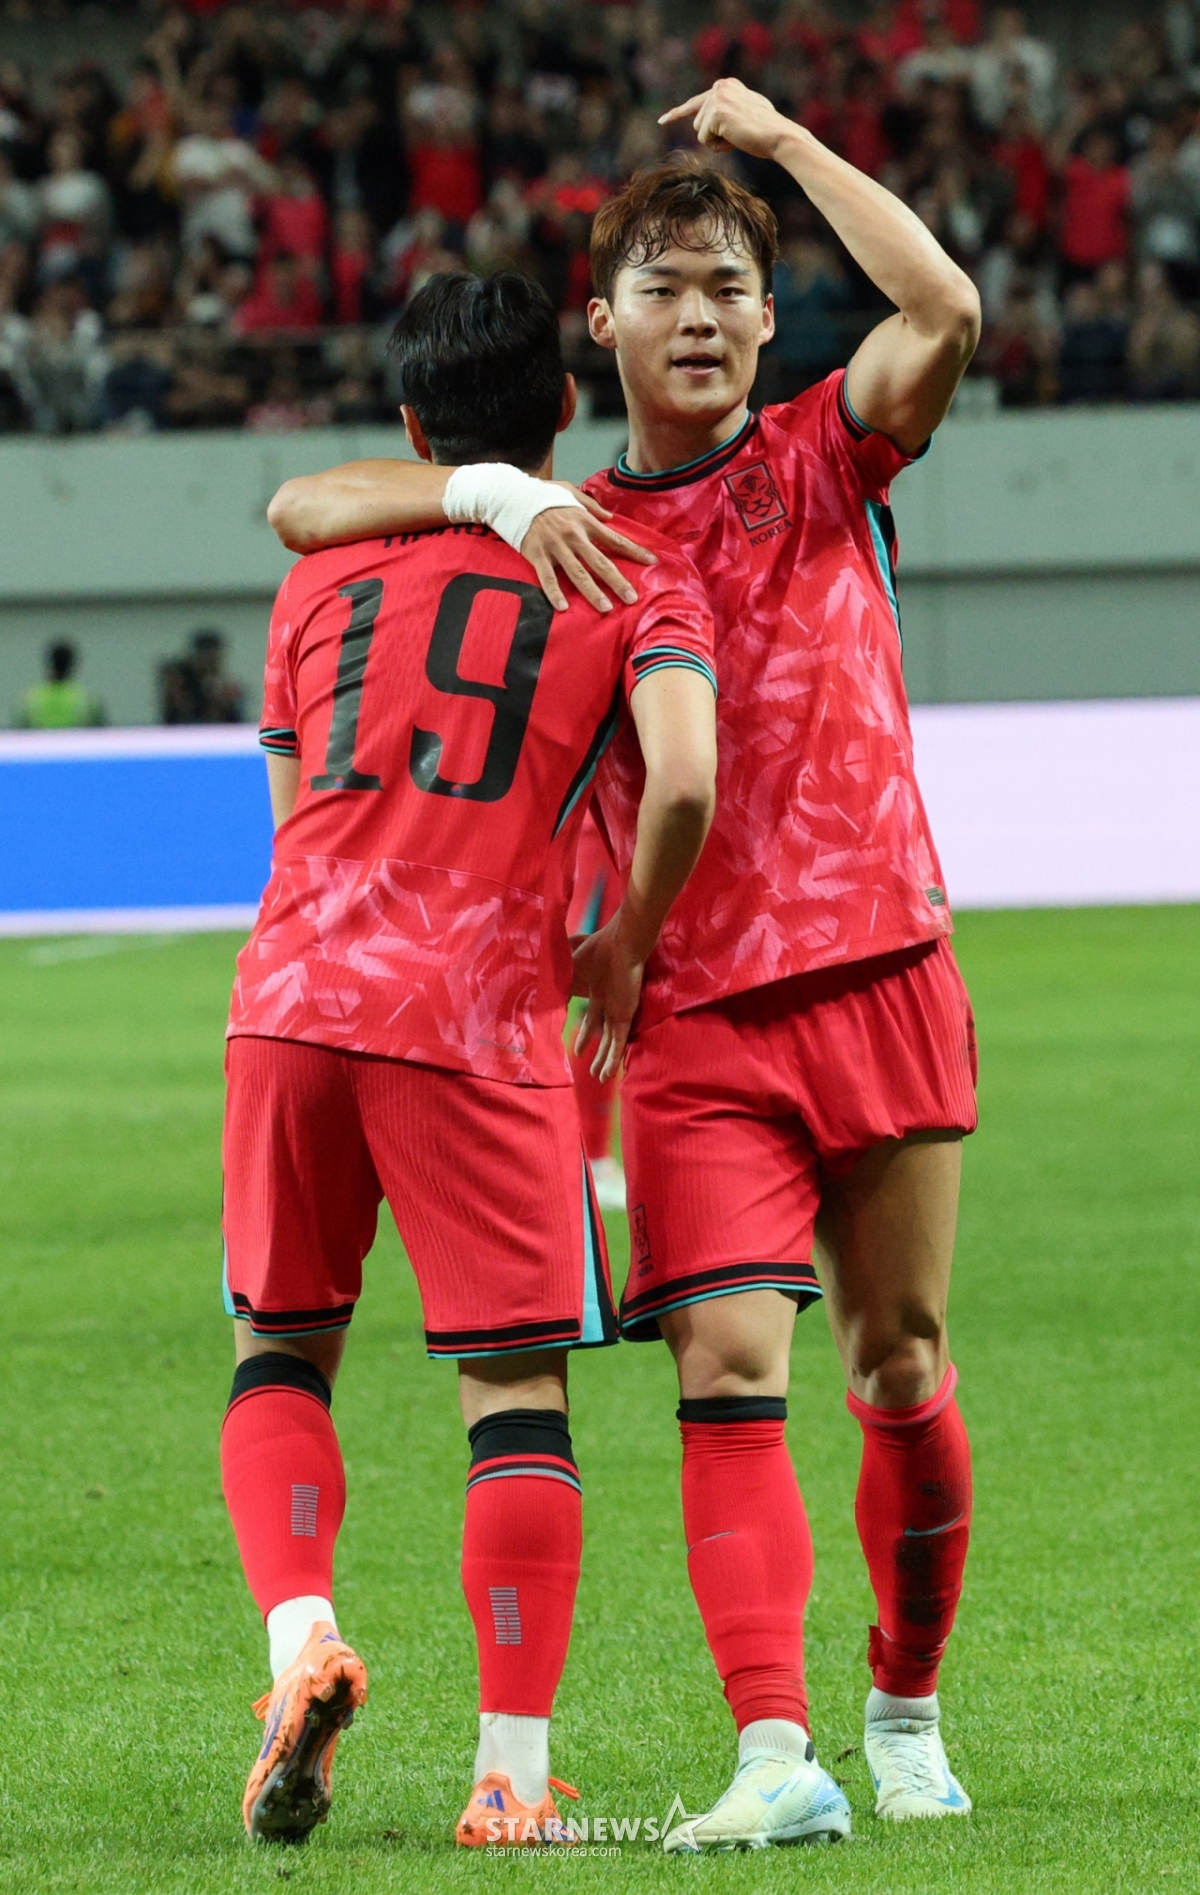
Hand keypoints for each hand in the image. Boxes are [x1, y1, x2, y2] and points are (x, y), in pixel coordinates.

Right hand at [522, 488, 656, 613]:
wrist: (512, 496)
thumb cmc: (543, 494)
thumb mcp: (571, 492)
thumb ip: (592, 506)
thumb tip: (610, 518)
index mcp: (584, 521)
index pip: (614, 539)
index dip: (634, 551)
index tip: (652, 562)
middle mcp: (573, 536)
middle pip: (600, 562)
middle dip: (617, 581)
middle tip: (631, 598)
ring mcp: (555, 547)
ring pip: (578, 573)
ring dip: (592, 592)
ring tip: (606, 608)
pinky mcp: (537, 555)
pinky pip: (548, 578)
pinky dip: (555, 593)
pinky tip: (564, 608)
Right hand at [571, 913, 645, 1082]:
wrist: (620, 945)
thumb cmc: (596, 951)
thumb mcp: (570, 970)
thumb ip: (558, 984)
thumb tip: (539, 995)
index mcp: (597, 989)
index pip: (591, 1017)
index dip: (584, 1034)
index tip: (575, 1048)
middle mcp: (608, 1001)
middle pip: (600, 1032)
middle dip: (594, 1050)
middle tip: (588, 1068)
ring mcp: (618, 1010)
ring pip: (611, 1042)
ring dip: (604, 1060)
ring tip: (600, 1079)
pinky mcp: (625, 1015)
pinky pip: (618, 1042)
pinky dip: (612, 1058)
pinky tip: (607, 1074)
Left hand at [658, 77, 796, 161]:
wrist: (778, 135)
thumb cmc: (767, 130)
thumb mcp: (747, 113)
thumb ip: (730, 110)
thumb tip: (720, 117)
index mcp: (726, 85)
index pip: (696, 102)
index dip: (677, 114)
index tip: (662, 121)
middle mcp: (720, 87)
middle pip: (698, 123)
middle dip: (714, 136)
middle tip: (739, 134)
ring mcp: (717, 98)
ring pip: (700, 132)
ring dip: (717, 141)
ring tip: (739, 135)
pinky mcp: (715, 113)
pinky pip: (705, 140)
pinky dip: (719, 146)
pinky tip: (735, 139)